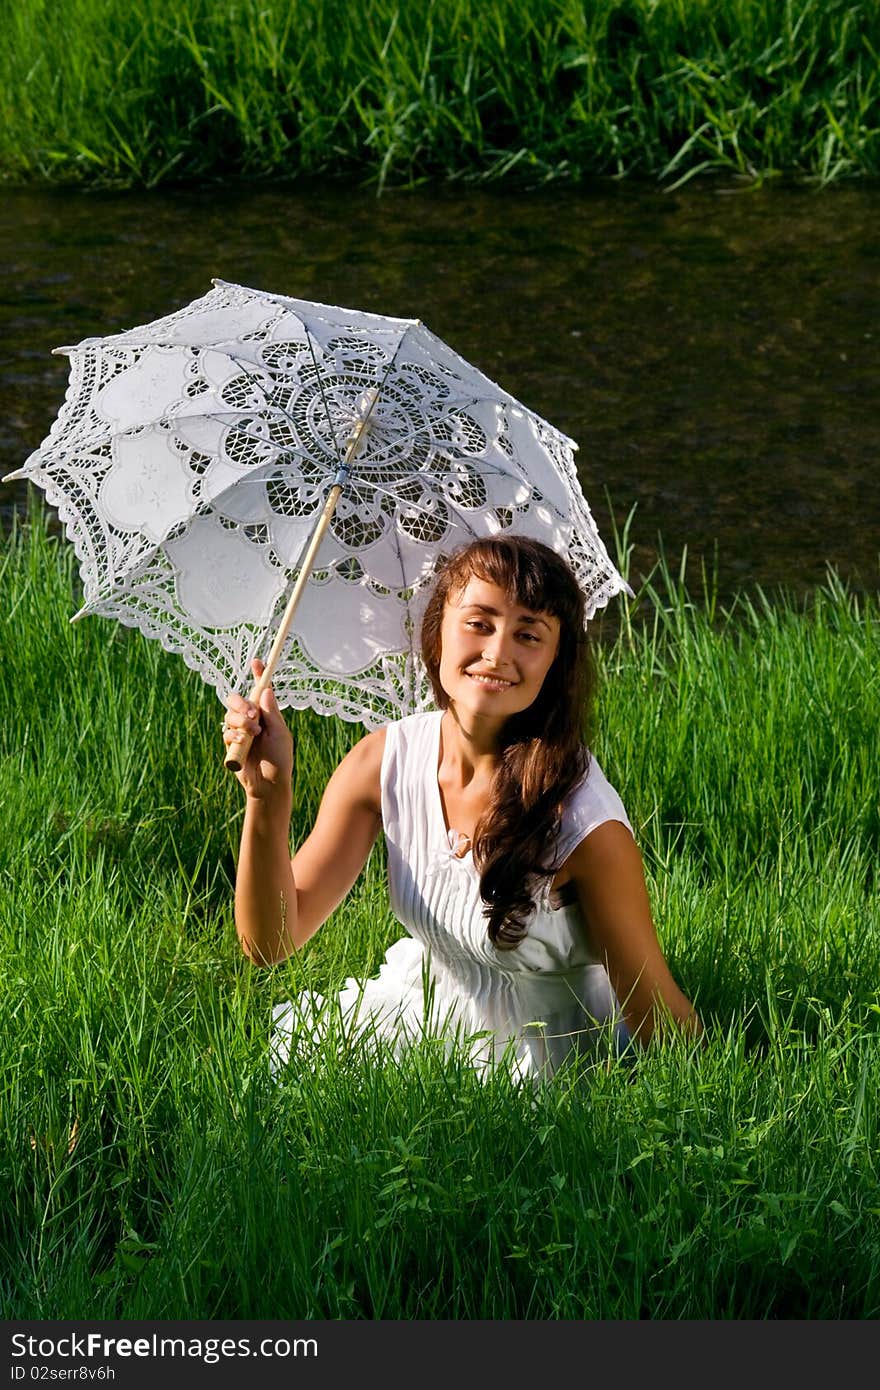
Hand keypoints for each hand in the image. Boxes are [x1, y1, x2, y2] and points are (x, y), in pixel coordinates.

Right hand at [223, 659, 293, 801]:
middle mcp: (251, 718)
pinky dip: (234, 735)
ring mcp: (239, 730)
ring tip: (253, 733)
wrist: (268, 783)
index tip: (257, 661)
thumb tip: (267, 689)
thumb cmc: (280, 758)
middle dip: (241, 704)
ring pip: (229, 714)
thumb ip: (272, 713)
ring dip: (241, 722)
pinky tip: (243, 742)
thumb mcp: (280, 734)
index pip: (260, 689)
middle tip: (253, 715)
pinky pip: (226, 732)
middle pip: (236, 699)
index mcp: (266, 713)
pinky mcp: (231, 743)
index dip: (258, 674)